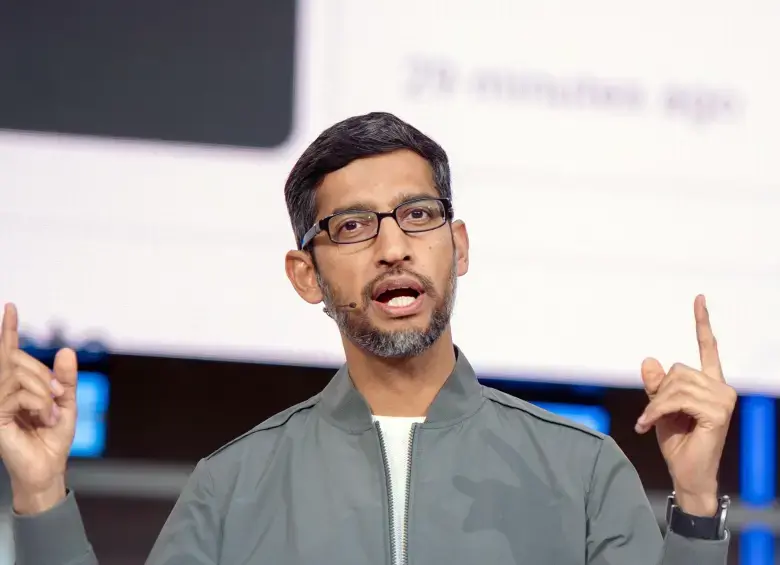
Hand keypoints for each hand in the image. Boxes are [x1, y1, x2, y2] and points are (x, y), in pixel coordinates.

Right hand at [0, 303, 78, 513]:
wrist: (48, 466)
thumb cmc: (53, 436)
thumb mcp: (66, 402)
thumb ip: (66, 377)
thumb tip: (65, 350)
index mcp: (16, 384)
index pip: (10, 352)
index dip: (9, 329)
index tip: (10, 306)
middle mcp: (2, 390)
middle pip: (20, 361)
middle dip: (45, 377)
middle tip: (57, 397)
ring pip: (20, 375)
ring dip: (44, 392)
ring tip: (50, 412)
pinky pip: (19, 394)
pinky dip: (39, 403)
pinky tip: (43, 417)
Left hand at [635, 295, 735, 516]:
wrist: (688, 474)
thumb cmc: (677, 442)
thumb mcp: (659, 408)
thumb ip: (656, 386)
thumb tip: (648, 359)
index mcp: (710, 384)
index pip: (707, 347)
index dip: (702, 323)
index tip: (698, 298)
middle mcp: (720, 388)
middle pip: (677, 369)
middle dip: (658, 392)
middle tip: (650, 415)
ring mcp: (722, 400)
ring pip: (674, 384)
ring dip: (655, 405)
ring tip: (649, 422)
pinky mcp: (717, 412)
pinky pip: (675, 399)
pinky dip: (656, 412)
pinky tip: (648, 426)